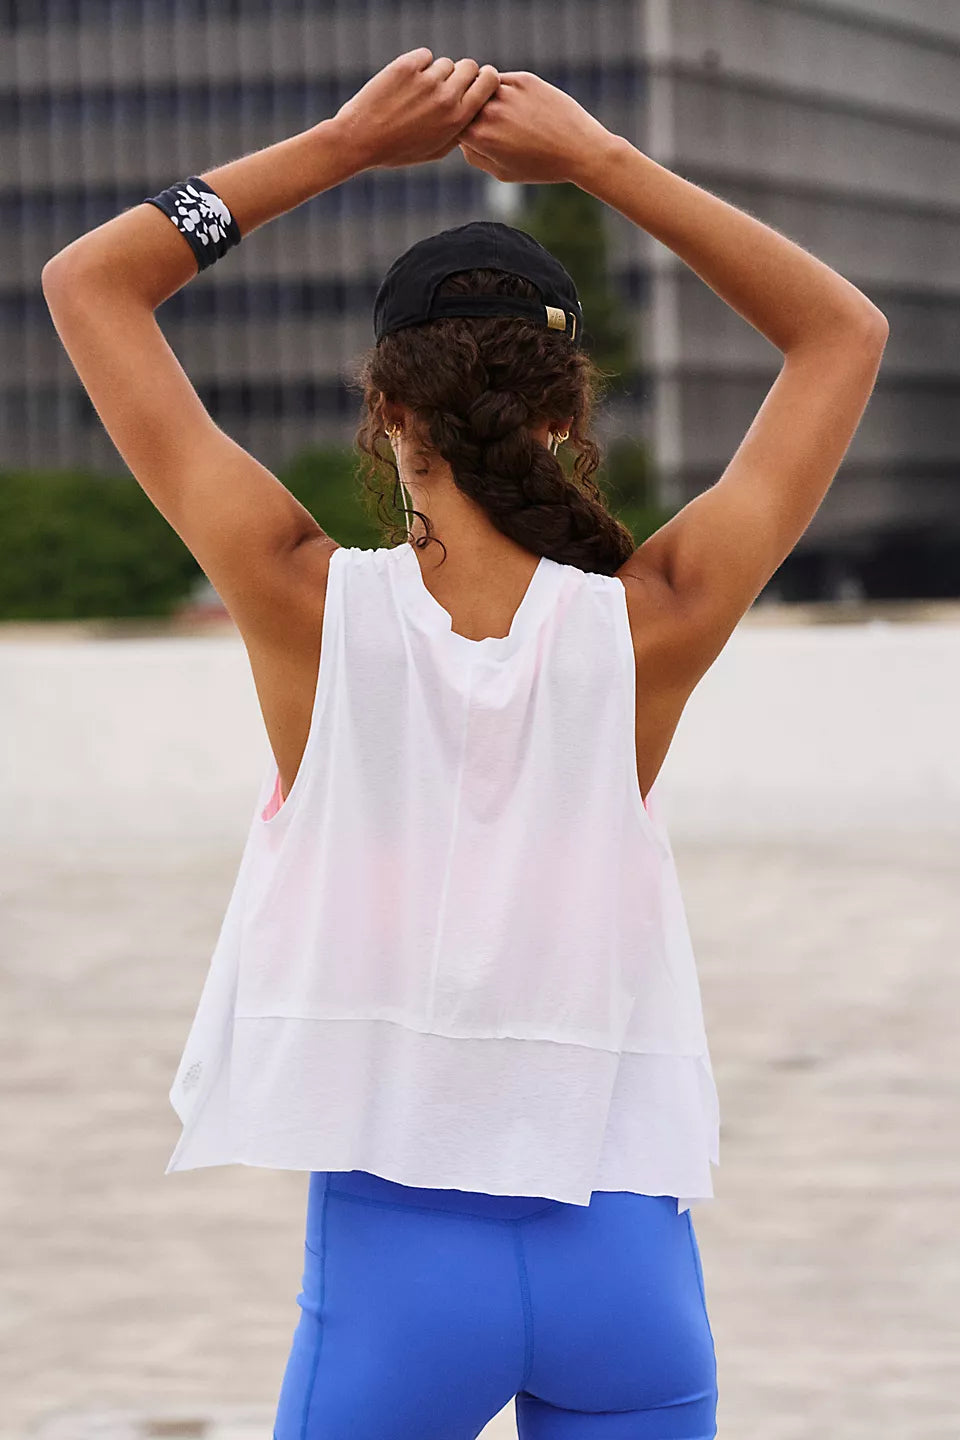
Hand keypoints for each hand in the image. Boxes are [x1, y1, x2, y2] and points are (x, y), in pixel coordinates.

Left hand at [333, 48, 499, 169]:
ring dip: (437, 73)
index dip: (485, 78)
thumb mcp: (435, 150)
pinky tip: (407, 83)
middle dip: (463, 73)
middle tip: (448, 85)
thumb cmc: (398, 150)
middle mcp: (446, 97)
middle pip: (470, 66)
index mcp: (458, 119)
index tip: (477, 81)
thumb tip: (475, 109)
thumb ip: (459, 129)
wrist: (360, 140)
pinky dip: (419, 65)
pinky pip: (424, 56)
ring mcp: (426, 80)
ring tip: (419, 93)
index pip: (488, 82)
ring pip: (445, 63)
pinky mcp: (406, 66)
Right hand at [457, 71, 612, 183]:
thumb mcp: (501, 172)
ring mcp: (506, 92)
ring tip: (508, 116)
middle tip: (490, 123)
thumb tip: (459, 136)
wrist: (580, 150)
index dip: (459, 128)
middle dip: (470, 110)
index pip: (453, 124)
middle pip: (465, 103)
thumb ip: (474, 154)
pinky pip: (502, 80)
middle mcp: (489, 112)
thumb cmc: (540, 166)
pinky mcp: (524, 79)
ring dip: (486, 97)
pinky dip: (504, 90)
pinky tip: (521, 106)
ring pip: (482, 88)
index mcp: (479, 137)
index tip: (472, 134)